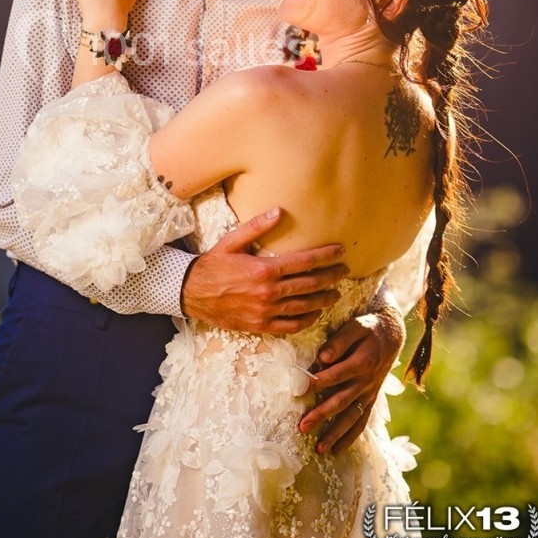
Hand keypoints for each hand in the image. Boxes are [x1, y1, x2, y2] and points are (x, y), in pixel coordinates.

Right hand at [181, 208, 346, 333]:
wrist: (191, 293)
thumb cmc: (212, 265)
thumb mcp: (232, 241)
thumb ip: (257, 227)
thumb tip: (279, 211)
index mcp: (264, 269)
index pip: (304, 262)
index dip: (326, 256)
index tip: (341, 252)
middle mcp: (268, 292)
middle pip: (310, 284)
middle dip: (332, 277)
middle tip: (345, 271)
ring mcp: (265, 311)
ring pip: (304, 307)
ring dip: (324, 299)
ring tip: (336, 292)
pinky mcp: (260, 326)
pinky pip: (291, 326)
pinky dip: (307, 321)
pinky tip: (315, 314)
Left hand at [297, 304, 404, 453]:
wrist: (392, 335)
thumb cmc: (369, 328)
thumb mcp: (357, 326)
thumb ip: (340, 340)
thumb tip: (323, 357)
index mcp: (362, 362)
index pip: (337, 375)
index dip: (318, 381)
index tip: (300, 389)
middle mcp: (366, 382)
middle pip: (341, 401)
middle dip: (321, 415)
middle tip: (302, 426)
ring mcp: (369, 393)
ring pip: (351, 417)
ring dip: (335, 433)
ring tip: (319, 448)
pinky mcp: (370, 400)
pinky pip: (361, 421)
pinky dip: (350, 437)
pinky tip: (337, 449)